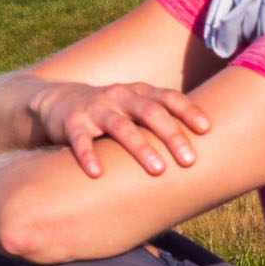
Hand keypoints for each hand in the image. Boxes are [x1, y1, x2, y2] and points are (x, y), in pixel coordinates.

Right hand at [27, 81, 210, 178]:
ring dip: (141, 148)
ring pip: (120, 127)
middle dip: (171, 135)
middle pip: (150, 112)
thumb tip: (202, 148)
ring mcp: (95, 108)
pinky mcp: (72, 122)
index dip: (188, 111)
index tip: (207, 129)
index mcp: (138, 92)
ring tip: (158, 170)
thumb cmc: (109, 112)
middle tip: (189, 160)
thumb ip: (160, 121)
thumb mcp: (133, 108)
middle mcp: (119, 96)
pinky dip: (89, 155)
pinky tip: (98, 173)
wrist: (57, 102)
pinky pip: (81, 140)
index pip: (168, 97)